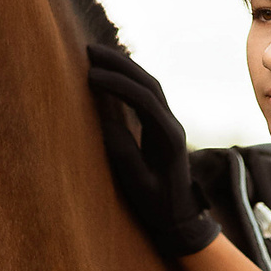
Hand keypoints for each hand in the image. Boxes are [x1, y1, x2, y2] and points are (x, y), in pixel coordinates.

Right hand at [87, 42, 220, 257]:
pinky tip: (110, 74)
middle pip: (149, 83)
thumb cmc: (158, 207)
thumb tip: (103, 120)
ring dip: (124, 67)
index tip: (89, 76)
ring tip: (96, 55)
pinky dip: (128, 80)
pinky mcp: (163, 127)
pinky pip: (147, 95)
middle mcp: (173, 125)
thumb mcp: (137, 183)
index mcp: (169, 138)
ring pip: (149, 85)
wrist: (180, 220)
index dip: (117, 84)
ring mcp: (170, 124)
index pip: (143, 99)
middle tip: (89, 50)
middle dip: (120, 64)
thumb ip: (123, 152)